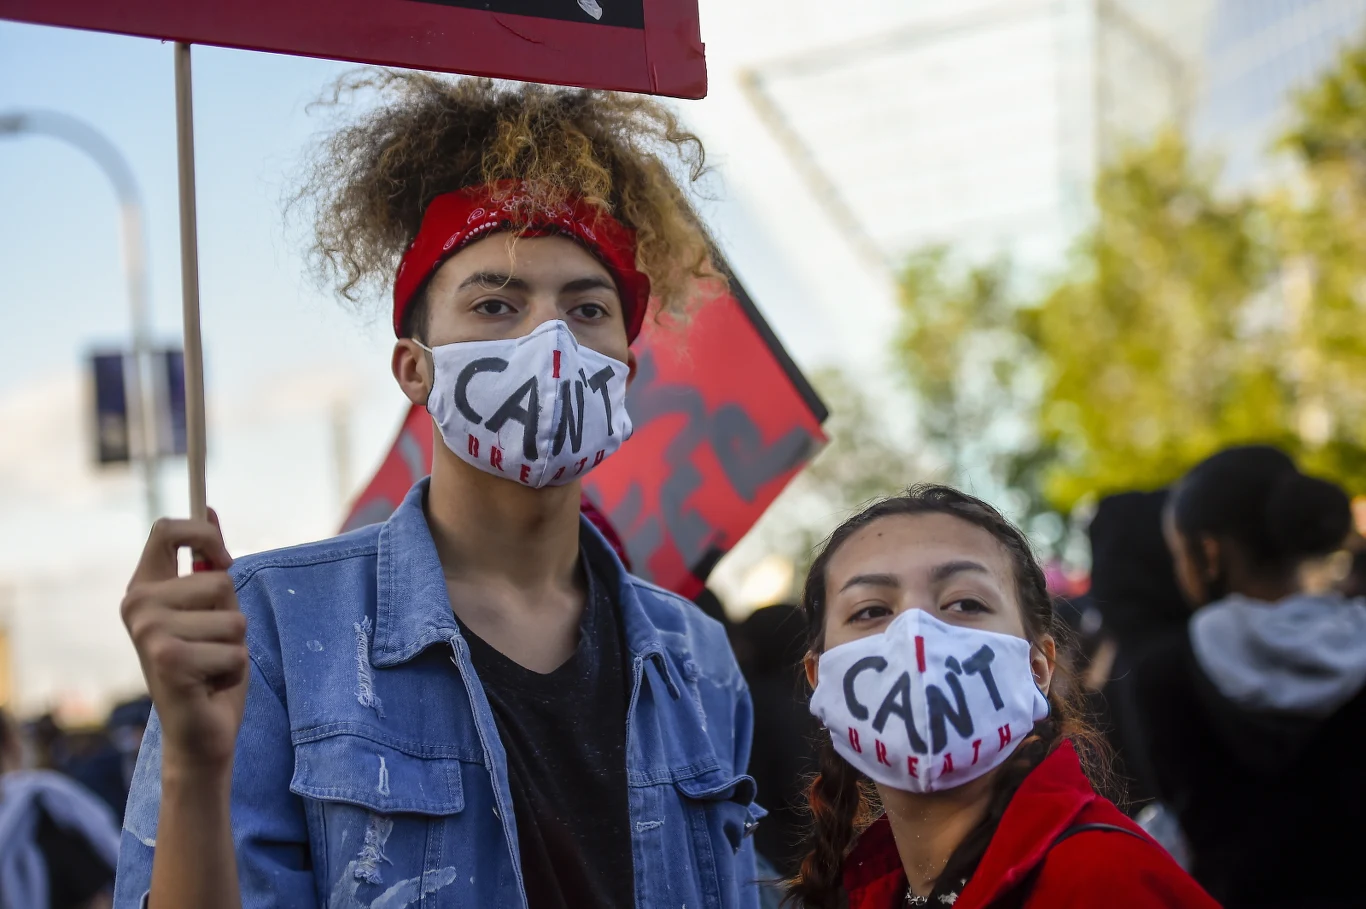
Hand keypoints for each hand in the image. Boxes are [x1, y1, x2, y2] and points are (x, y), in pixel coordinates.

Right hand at [121, 511, 246, 776]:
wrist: (200, 734)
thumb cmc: (209, 668)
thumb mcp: (212, 610)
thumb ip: (208, 563)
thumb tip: (209, 508)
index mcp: (144, 589)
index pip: (166, 531)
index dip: (204, 533)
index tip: (223, 560)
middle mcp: (137, 606)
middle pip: (220, 579)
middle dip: (233, 616)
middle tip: (210, 646)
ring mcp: (149, 632)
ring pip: (234, 618)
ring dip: (235, 647)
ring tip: (211, 666)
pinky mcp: (168, 659)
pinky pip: (236, 649)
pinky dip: (235, 669)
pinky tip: (210, 685)